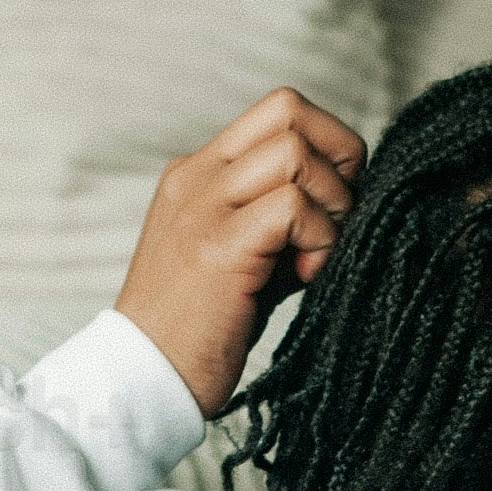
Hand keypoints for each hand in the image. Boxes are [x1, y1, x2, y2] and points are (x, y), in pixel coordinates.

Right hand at [114, 89, 366, 415]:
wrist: (142, 380)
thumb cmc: (201, 329)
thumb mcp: (241, 254)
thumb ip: (280, 218)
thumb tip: (349, 196)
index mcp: (198, 172)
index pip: (281, 110)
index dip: (329, 144)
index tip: (333, 205)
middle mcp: (196, 177)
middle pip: (291, 110)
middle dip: (340, 159)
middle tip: (336, 219)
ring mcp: (202, 207)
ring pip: (295, 151)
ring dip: (332, 203)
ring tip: (318, 254)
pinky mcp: (217, 247)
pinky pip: (293, 206)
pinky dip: (320, 238)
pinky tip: (307, 275)